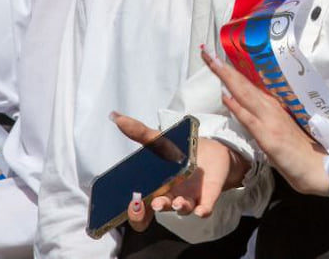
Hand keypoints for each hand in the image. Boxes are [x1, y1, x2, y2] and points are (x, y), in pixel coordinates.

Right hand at [111, 111, 247, 223]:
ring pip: (182, 209)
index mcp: (156, 188)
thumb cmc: (182, 152)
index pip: (142, 210)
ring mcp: (190, 198)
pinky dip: (202, 210)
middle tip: (155, 203)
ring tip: (177, 202)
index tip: (133, 205)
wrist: (212, 151)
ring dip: (179, 207)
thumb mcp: (161, 141)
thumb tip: (116, 116)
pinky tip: (201, 210)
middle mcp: (171, 196)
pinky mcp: (208, 196)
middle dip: (158, 207)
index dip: (136, 213)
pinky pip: (205, 208)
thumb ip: (140, 133)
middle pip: (161, 209)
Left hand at [201, 47, 328, 195]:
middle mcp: (271, 108)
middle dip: (222, 68)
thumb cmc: (301, 151)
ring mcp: (270, 121)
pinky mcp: (269, 137)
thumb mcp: (280, 130)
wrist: (320, 167)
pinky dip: (237, 107)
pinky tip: (225, 96)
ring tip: (211, 63)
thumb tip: (242, 105)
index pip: (247, 85)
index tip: (214, 57)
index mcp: (273, 106)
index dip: (230, 71)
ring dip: (227, 78)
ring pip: (244, 94)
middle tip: (206, 52)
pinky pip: (250, 120)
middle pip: (243, 84)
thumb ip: (264, 117)